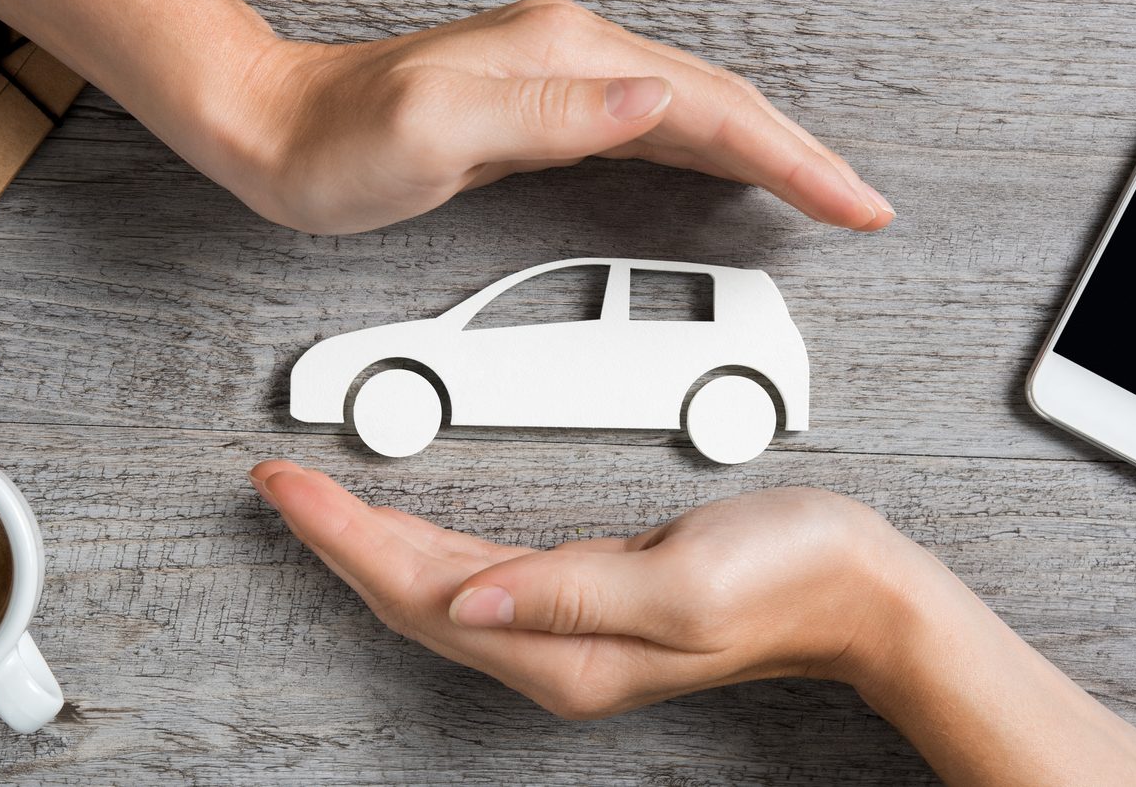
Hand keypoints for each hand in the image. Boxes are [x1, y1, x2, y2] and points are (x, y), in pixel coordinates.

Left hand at [232, 0, 895, 233]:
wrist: (275, 130)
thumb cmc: (338, 142)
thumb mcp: (436, 126)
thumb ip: (551, 112)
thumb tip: (657, 103)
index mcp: (567, 59)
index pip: (710, 108)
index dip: (789, 157)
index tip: (848, 198)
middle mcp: (575, 59)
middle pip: (719, 104)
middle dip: (799, 154)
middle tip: (859, 201)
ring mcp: (562, 84)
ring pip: (693, 117)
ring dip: (763, 154)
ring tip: (817, 189)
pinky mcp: (545, 115)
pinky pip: (652, 133)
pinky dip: (704, 155)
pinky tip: (721, 172)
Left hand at [248, 460, 897, 717]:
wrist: (854, 588)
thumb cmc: (790, 577)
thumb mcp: (685, 584)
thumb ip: (571, 594)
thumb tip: (470, 599)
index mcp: (565, 653)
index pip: (420, 594)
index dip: (345, 540)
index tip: (292, 489)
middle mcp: (552, 651)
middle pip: (410, 594)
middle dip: (338, 538)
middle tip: (281, 483)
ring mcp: (564, 628)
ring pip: (434, 585)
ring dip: (369, 542)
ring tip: (317, 501)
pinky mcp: (581, 597)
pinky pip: (473, 572)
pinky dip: (421, 543)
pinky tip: (401, 527)